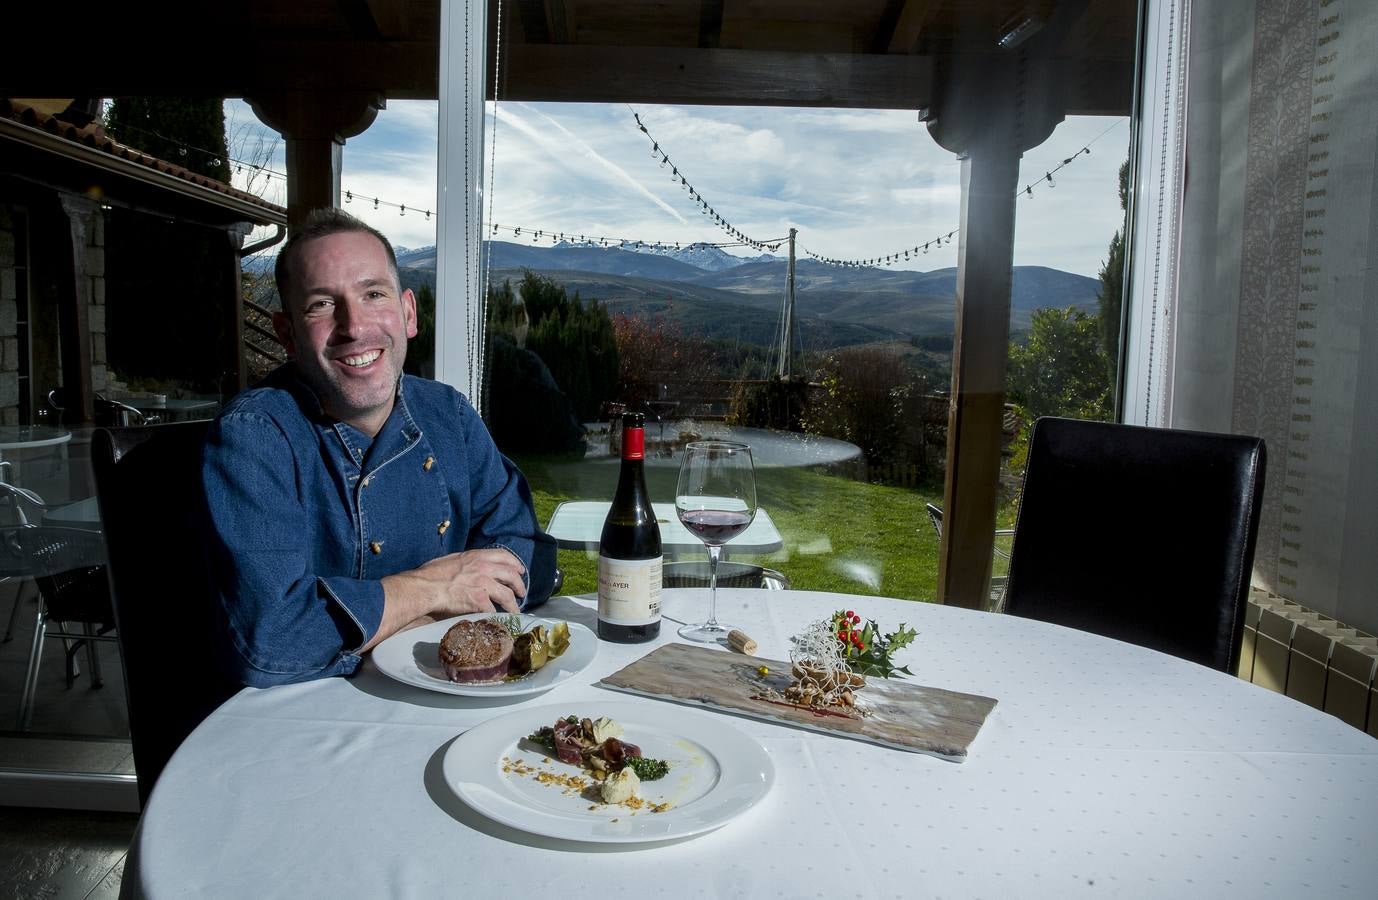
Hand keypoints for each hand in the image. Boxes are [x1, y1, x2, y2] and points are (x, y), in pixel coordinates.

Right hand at [366, 549, 526, 651]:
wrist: (426, 587)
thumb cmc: (432, 573)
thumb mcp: (453, 559)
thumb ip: (467, 562)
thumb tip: (470, 566)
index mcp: (477, 556)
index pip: (504, 555)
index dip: (515, 563)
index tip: (519, 570)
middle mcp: (484, 568)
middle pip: (511, 575)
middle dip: (519, 585)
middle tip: (522, 593)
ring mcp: (484, 585)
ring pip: (507, 595)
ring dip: (513, 605)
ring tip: (515, 611)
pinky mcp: (480, 601)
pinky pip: (494, 610)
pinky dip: (497, 616)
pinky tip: (498, 620)